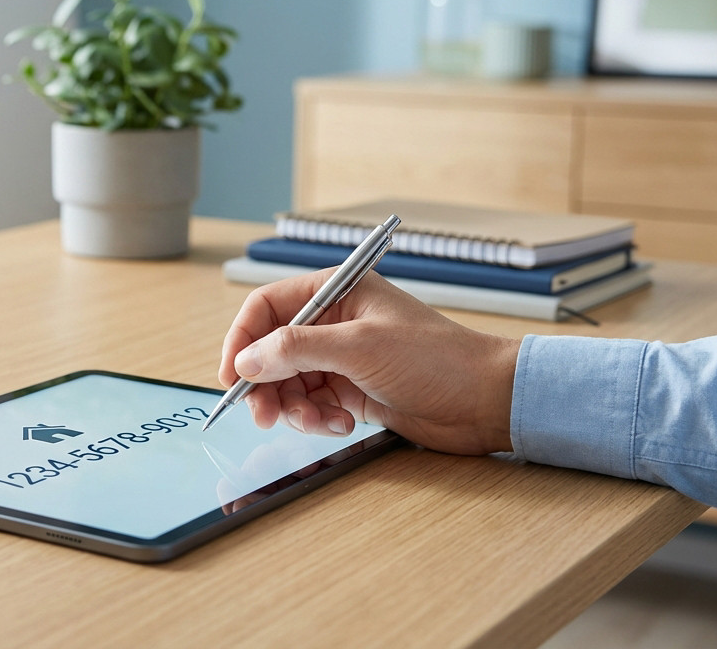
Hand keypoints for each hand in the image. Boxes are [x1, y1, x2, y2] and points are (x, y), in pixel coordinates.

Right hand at [218, 270, 519, 455]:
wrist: (485, 400)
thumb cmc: (435, 359)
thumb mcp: (359, 347)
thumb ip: (296, 350)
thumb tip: (246, 361)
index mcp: (335, 292)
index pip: (266, 308)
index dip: (242, 339)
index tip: (231, 375)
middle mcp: (333, 322)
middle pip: (270, 350)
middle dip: (265, 384)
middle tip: (264, 415)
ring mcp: (341, 357)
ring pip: (288, 383)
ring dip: (294, 407)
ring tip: (320, 422)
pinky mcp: (352, 389)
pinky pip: (312, 404)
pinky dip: (316, 419)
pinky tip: (341, 424)